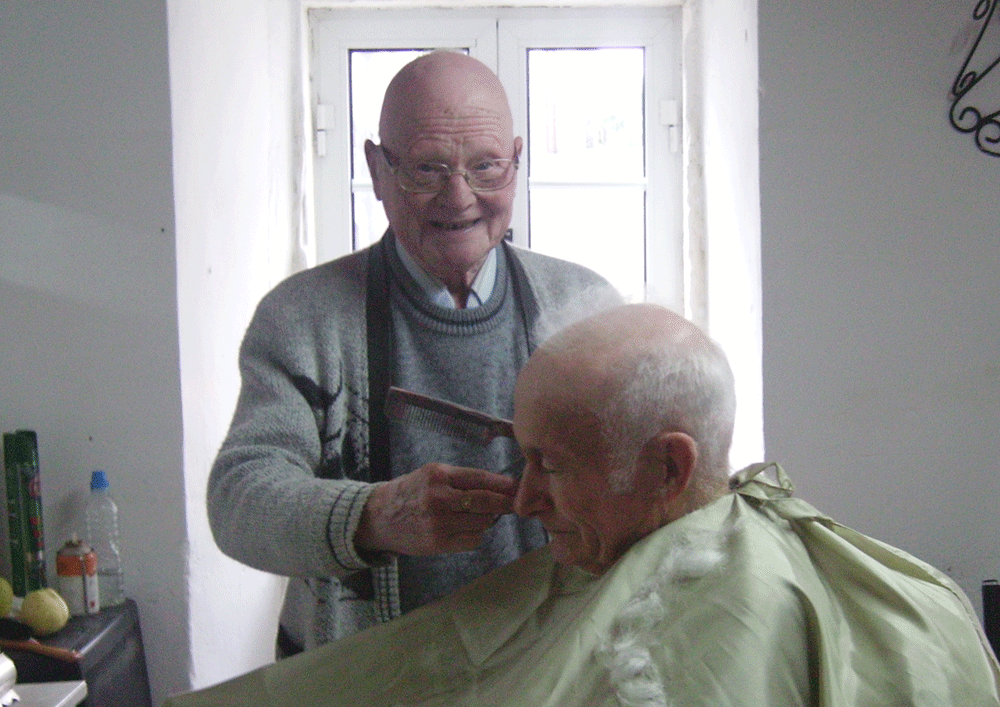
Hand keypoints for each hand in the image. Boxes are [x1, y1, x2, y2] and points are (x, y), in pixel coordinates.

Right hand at [355, 463, 516, 555]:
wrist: (379, 517)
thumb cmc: (411, 492)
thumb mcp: (432, 475)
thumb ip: (462, 479)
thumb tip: (501, 486)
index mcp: (438, 476)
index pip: (480, 478)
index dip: (502, 484)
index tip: (515, 487)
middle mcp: (438, 498)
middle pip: (485, 502)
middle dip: (505, 502)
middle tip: (516, 503)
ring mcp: (438, 523)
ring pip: (482, 522)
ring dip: (487, 519)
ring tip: (478, 515)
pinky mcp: (438, 543)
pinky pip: (473, 540)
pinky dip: (476, 534)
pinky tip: (466, 528)